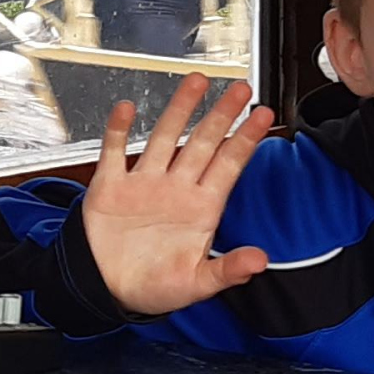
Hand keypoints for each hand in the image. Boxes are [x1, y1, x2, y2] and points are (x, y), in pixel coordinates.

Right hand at [76, 73, 275, 316]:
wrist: (107, 291)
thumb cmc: (154, 288)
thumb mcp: (196, 285)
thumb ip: (227, 271)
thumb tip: (260, 261)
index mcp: (200, 209)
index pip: (229, 165)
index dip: (246, 139)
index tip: (265, 115)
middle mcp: (175, 189)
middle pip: (202, 143)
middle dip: (221, 115)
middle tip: (240, 88)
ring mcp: (143, 184)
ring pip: (164, 137)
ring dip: (179, 110)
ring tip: (195, 83)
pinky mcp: (110, 187)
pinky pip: (114, 152)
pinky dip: (117, 130)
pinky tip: (126, 108)